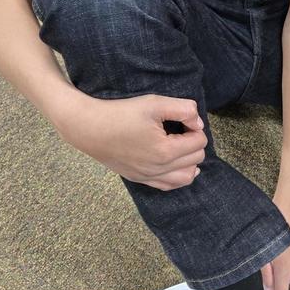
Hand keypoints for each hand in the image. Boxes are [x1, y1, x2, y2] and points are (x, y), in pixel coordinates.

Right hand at [58, 93, 207, 189]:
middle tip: (180, 128)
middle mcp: (159, 169)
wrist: (89, 128)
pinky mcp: (140, 179)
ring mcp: (149, 177)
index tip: (182, 118)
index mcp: (165, 151)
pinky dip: (178, 174)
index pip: (199, 142)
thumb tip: (198, 123)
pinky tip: (174, 162)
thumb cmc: (121, 113)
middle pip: (196, 159)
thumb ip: (183, 109)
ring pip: (187, 177)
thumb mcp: (154, 103)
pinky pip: (169, 185)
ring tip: (180, 144)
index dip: (194, 126)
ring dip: (190, 160)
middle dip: (194, 142)